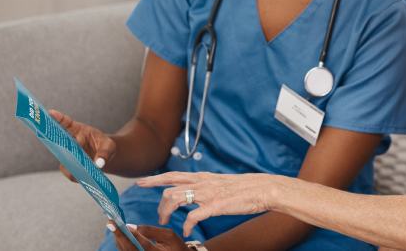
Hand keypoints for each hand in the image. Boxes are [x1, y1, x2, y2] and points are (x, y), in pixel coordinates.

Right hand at [49, 110, 116, 180]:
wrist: (104, 157)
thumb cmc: (105, 146)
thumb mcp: (110, 146)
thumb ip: (105, 153)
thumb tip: (98, 164)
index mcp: (80, 131)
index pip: (67, 123)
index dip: (58, 118)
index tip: (50, 113)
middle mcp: (70, 141)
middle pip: (58, 139)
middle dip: (52, 137)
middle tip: (47, 136)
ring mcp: (68, 154)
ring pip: (62, 158)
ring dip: (67, 162)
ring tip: (77, 167)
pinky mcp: (69, 166)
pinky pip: (68, 171)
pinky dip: (74, 175)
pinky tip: (81, 177)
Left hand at [107, 220, 186, 250]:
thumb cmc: (175, 246)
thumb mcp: (169, 236)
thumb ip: (151, 231)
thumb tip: (132, 226)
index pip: (146, 246)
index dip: (136, 236)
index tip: (126, 225)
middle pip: (131, 250)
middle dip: (120, 235)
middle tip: (111, 222)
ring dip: (118, 237)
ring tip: (112, 223)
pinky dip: (121, 241)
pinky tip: (118, 231)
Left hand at [138, 171, 280, 236]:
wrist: (263, 188)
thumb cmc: (245, 188)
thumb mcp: (222, 182)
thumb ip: (208, 185)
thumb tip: (198, 190)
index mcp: (203, 177)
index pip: (173, 175)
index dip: (155, 179)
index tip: (141, 182)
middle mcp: (202, 182)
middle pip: (169, 187)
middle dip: (158, 202)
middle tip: (158, 216)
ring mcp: (208, 193)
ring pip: (175, 198)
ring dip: (167, 213)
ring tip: (167, 223)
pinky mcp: (215, 205)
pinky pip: (192, 217)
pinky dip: (185, 225)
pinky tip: (186, 231)